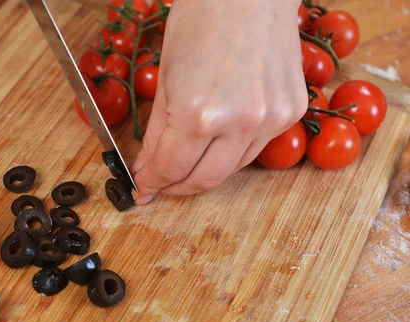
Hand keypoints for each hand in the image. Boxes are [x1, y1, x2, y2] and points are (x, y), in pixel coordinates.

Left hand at [132, 0, 306, 204]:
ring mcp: (271, 119)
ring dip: (206, 171)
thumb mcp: (165, 78)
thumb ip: (157, 132)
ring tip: (189, 162)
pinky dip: (234, 151)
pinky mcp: (291, 111)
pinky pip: (257, 146)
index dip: (152, 183)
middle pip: (204, 180)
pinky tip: (220, 139)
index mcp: (197, 114)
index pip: (170, 169)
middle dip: (177, 188)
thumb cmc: (200, 20)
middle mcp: (238, 123)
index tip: (144, 188)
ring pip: (233, 168)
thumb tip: (148, 167)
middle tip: (163, 185)